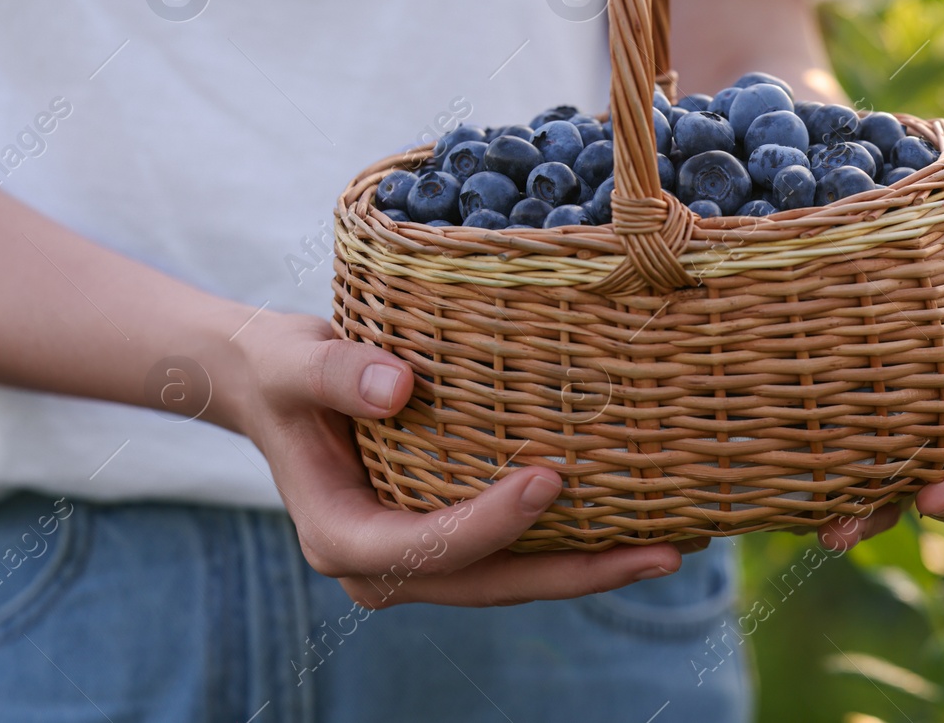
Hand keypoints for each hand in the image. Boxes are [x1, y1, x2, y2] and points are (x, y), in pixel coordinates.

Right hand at [222, 311, 684, 607]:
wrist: (273, 385)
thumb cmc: (285, 369)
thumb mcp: (296, 361)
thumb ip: (338, 372)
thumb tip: (398, 387)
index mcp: (341, 536)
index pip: (427, 547)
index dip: (491, 524)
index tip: (551, 479)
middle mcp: (383, 566)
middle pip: (491, 583)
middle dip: (578, 572)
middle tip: (661, 553)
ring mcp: (419, 559)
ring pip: (513, 579)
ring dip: (590, 567)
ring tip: (671, 548)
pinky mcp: (446, 538)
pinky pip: (515, 553)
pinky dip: (572, 543)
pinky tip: (634, 523)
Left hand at [818, 239, 943, 549]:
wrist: (844, 263)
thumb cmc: (926, 265)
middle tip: (937, 493)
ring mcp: (895, 453)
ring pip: (895, 504)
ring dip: (878, 520)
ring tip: (846, 529)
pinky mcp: (844, 457)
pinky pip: (841, 495)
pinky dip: (831, 511)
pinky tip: (815, 520)